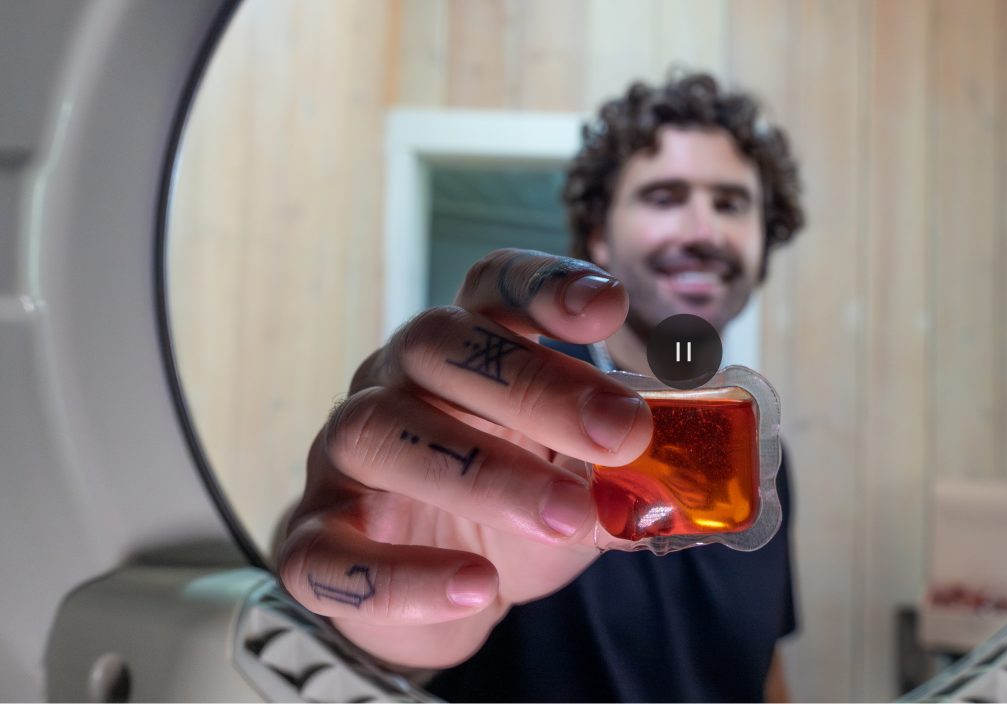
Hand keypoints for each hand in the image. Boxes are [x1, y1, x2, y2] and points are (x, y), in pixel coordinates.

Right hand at [276, 250, 651, 667]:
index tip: (608, 306)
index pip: (491, 288)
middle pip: (439, 345)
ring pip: (382, 432)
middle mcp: (394, 383)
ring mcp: (342, 458)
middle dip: (534, 385)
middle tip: (622, 433)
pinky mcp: (312, 539)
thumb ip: (623, 479)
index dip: (545, 284)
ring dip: (482, 474)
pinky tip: (477, 588)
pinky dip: (406, 575)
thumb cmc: (512, 515)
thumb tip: (678, 489)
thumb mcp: (581, 487)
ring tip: (568, 517)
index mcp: (466, 353)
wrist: (439, 593)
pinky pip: (332, 551)